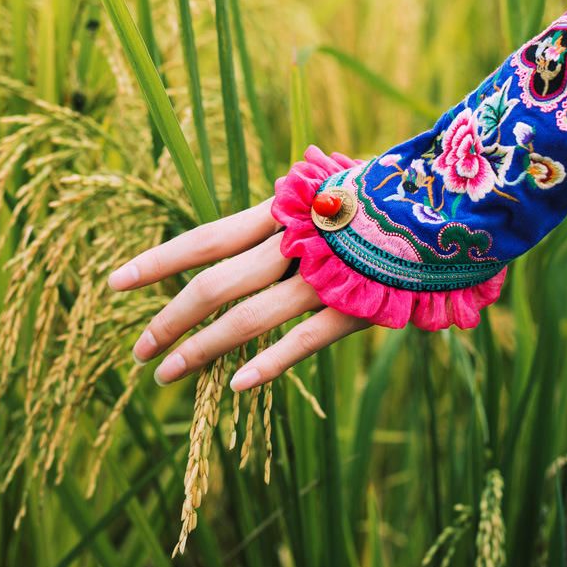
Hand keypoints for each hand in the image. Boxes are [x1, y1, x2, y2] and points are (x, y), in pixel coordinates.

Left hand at [108, 198, 369, 389]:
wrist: (451, 206)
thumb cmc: (386, 192)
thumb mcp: (336, 182)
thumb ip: (302, 195)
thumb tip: (286, 180)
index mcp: (284, 211)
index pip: (205, 239)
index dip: (158, 261)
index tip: (115, 282)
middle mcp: (294, 244)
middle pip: (214, 285)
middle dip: (169, 320)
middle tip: (139, 351)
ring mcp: (324, 278)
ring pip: (249, 320)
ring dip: (200, 350)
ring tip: (167, 375)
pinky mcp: (356, 309)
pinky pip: (304, 343)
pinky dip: (268, 365)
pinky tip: (235, 387)